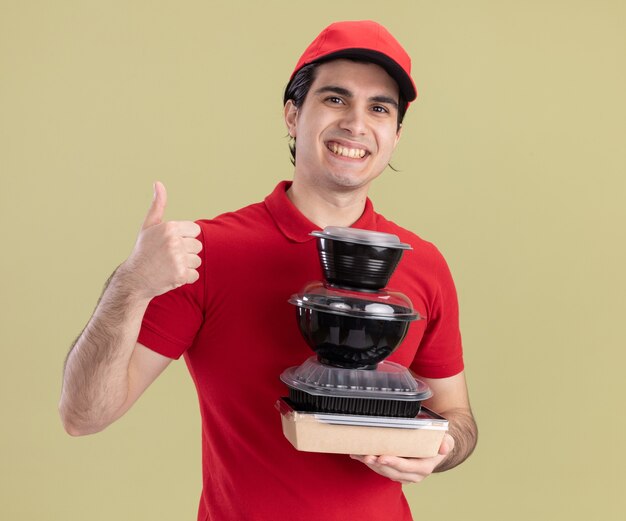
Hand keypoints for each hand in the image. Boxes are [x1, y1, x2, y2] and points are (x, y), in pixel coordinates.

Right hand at [123, 181, 201, 299]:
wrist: (134, 278)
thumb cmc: (143, 250)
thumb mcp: (149, 226)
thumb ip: (158, 205)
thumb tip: (158, 183)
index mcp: (170, 227)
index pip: (195, 230)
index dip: (185, 237)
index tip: (171, 243)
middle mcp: (174, 242)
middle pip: (197, 246)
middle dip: (186, 252)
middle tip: (168, 256)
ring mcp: (178, 259)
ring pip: (197, 261)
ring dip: (186, 265)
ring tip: (169, 266)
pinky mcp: (181, 275)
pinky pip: (195, 275)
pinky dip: (185, 277)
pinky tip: (171, 275)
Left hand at [349, 433, 453, 483]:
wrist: (435, 449)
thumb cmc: (437, 442)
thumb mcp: (445, 439)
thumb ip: (446, 442)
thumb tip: (445, 447)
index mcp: (424, 467)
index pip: (407, 467)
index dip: (394, 463)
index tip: (382, 457)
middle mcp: (413, 474)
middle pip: (392, 471)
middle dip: (378, 464)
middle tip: (366, 455)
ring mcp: (402, 474)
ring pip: (383, 471)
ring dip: (370, 464)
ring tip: (359, 454)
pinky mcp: (394, 471)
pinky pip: (380, 468)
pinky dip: (368, 461)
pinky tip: (357, 454)